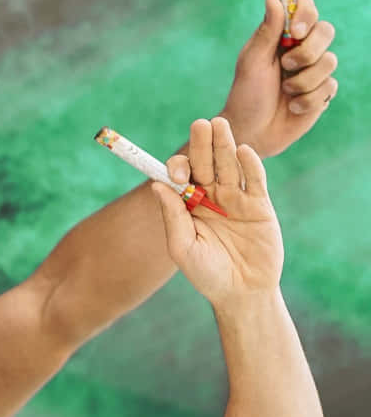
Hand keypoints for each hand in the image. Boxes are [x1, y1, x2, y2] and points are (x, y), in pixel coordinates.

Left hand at [155, 117, 281, 307]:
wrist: (242, 291)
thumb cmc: (206, 273)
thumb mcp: (183, 247)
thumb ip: (173, 216)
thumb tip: (156, 185)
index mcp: (188, 205)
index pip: (181, 177)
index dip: (178, 168)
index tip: (175, 170)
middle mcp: (211, 197)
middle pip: (205, 164)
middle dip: (202, 145)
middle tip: (200, 124)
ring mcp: (236, 198)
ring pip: (229, 166)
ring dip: (224, 146)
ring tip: (219, 125)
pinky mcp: (259, 205)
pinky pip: (255, 180)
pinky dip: (250, 165)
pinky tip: (242, 150)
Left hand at [220, 0, 337, 156]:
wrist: (251, 132)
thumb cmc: (246, 96)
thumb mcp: (252, 62)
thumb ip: (267, 32)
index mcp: (282, 37)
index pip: (305, 9)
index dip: (307, 13)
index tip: (297, 30)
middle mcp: (302, 49)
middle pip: (326, 31)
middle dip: (308, 51)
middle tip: (286, 66)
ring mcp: (314, 70)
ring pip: (329, 61)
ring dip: (303, 80)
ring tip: (284, 92)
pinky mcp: (322, 91)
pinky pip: (329, 86)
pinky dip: (307, 99)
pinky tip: (292, 106)